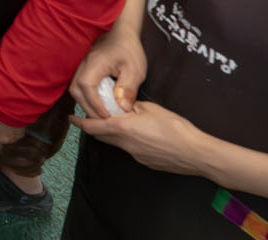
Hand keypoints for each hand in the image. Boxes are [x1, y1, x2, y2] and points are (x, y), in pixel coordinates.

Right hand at [70, 27, 147, 119]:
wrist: (121, 34)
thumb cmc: (128, 50)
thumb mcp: (135, 70)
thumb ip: (128, 89)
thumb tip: (122, 108)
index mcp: (96, 62)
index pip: (87, 85)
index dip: (94, 103)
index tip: (107, 115)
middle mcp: (83, 63)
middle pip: (75, 89)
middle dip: (88, 107)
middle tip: (104, 119)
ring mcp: (80, 65)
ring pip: (74, 88)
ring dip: (85, 103)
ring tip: (101, 113)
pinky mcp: (82, 69)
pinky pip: (78, 85)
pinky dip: (86, 97)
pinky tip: (97, 103)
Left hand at [74, 99, 215, 174]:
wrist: (195, 153)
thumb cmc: (175, 128)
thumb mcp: (151, 109)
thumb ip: (132, 106)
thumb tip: (123, 104)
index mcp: (123, 128)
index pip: (93, 126)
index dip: (80, 122)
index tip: (71, 117)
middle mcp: (125, 144)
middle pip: (102, 136)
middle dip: (93, 127)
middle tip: (88, 118)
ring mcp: (135, 155)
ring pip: (116, 143)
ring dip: (111, 134)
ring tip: (115, 123)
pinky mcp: (145, 162)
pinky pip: (130, 149)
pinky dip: (127, 141)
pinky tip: (139, 135)